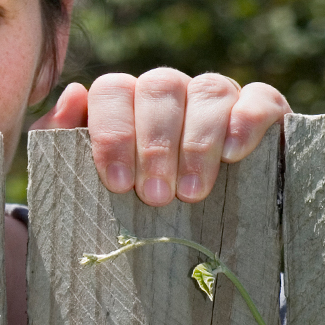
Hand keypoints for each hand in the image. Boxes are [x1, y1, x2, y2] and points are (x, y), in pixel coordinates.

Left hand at [31, 69, 290, 206]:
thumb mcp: (86, 178)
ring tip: (191, 192)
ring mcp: (216, 97)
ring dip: (198, 141)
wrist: (193, 237)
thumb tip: (73, 94)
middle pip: (160, 87)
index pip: (112, 89)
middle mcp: (169, 91)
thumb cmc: (129, 202)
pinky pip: (259, 98)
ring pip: (208, 90)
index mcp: (125, 99)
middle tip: (154, 196)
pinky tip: (233, 153)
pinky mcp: (262, 110)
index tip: (117, 183)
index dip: (112, 133)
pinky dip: (247, 119)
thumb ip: (62, 139)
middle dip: (155, 143)